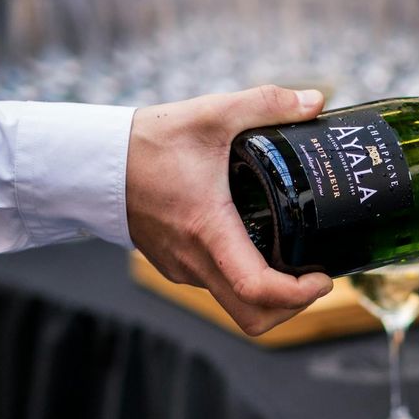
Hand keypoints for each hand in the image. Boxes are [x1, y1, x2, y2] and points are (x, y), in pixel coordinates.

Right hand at [126, 85, 333, 335]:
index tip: (325, 278)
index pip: (257, 288)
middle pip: (252, 317)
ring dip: (271, 297)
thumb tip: (316, 101)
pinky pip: (218, 286)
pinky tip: (262, 247)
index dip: (298, 295)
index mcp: (208, 229)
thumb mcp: (212, 113)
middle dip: (293, 307)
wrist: (93, 160)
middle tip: (317, 276)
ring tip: (298, 262)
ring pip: (235, 306)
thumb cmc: (148, 141)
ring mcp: (182, 268)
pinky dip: (246, 281)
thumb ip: (267, 103)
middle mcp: (194, 260)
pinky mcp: (175, 264)